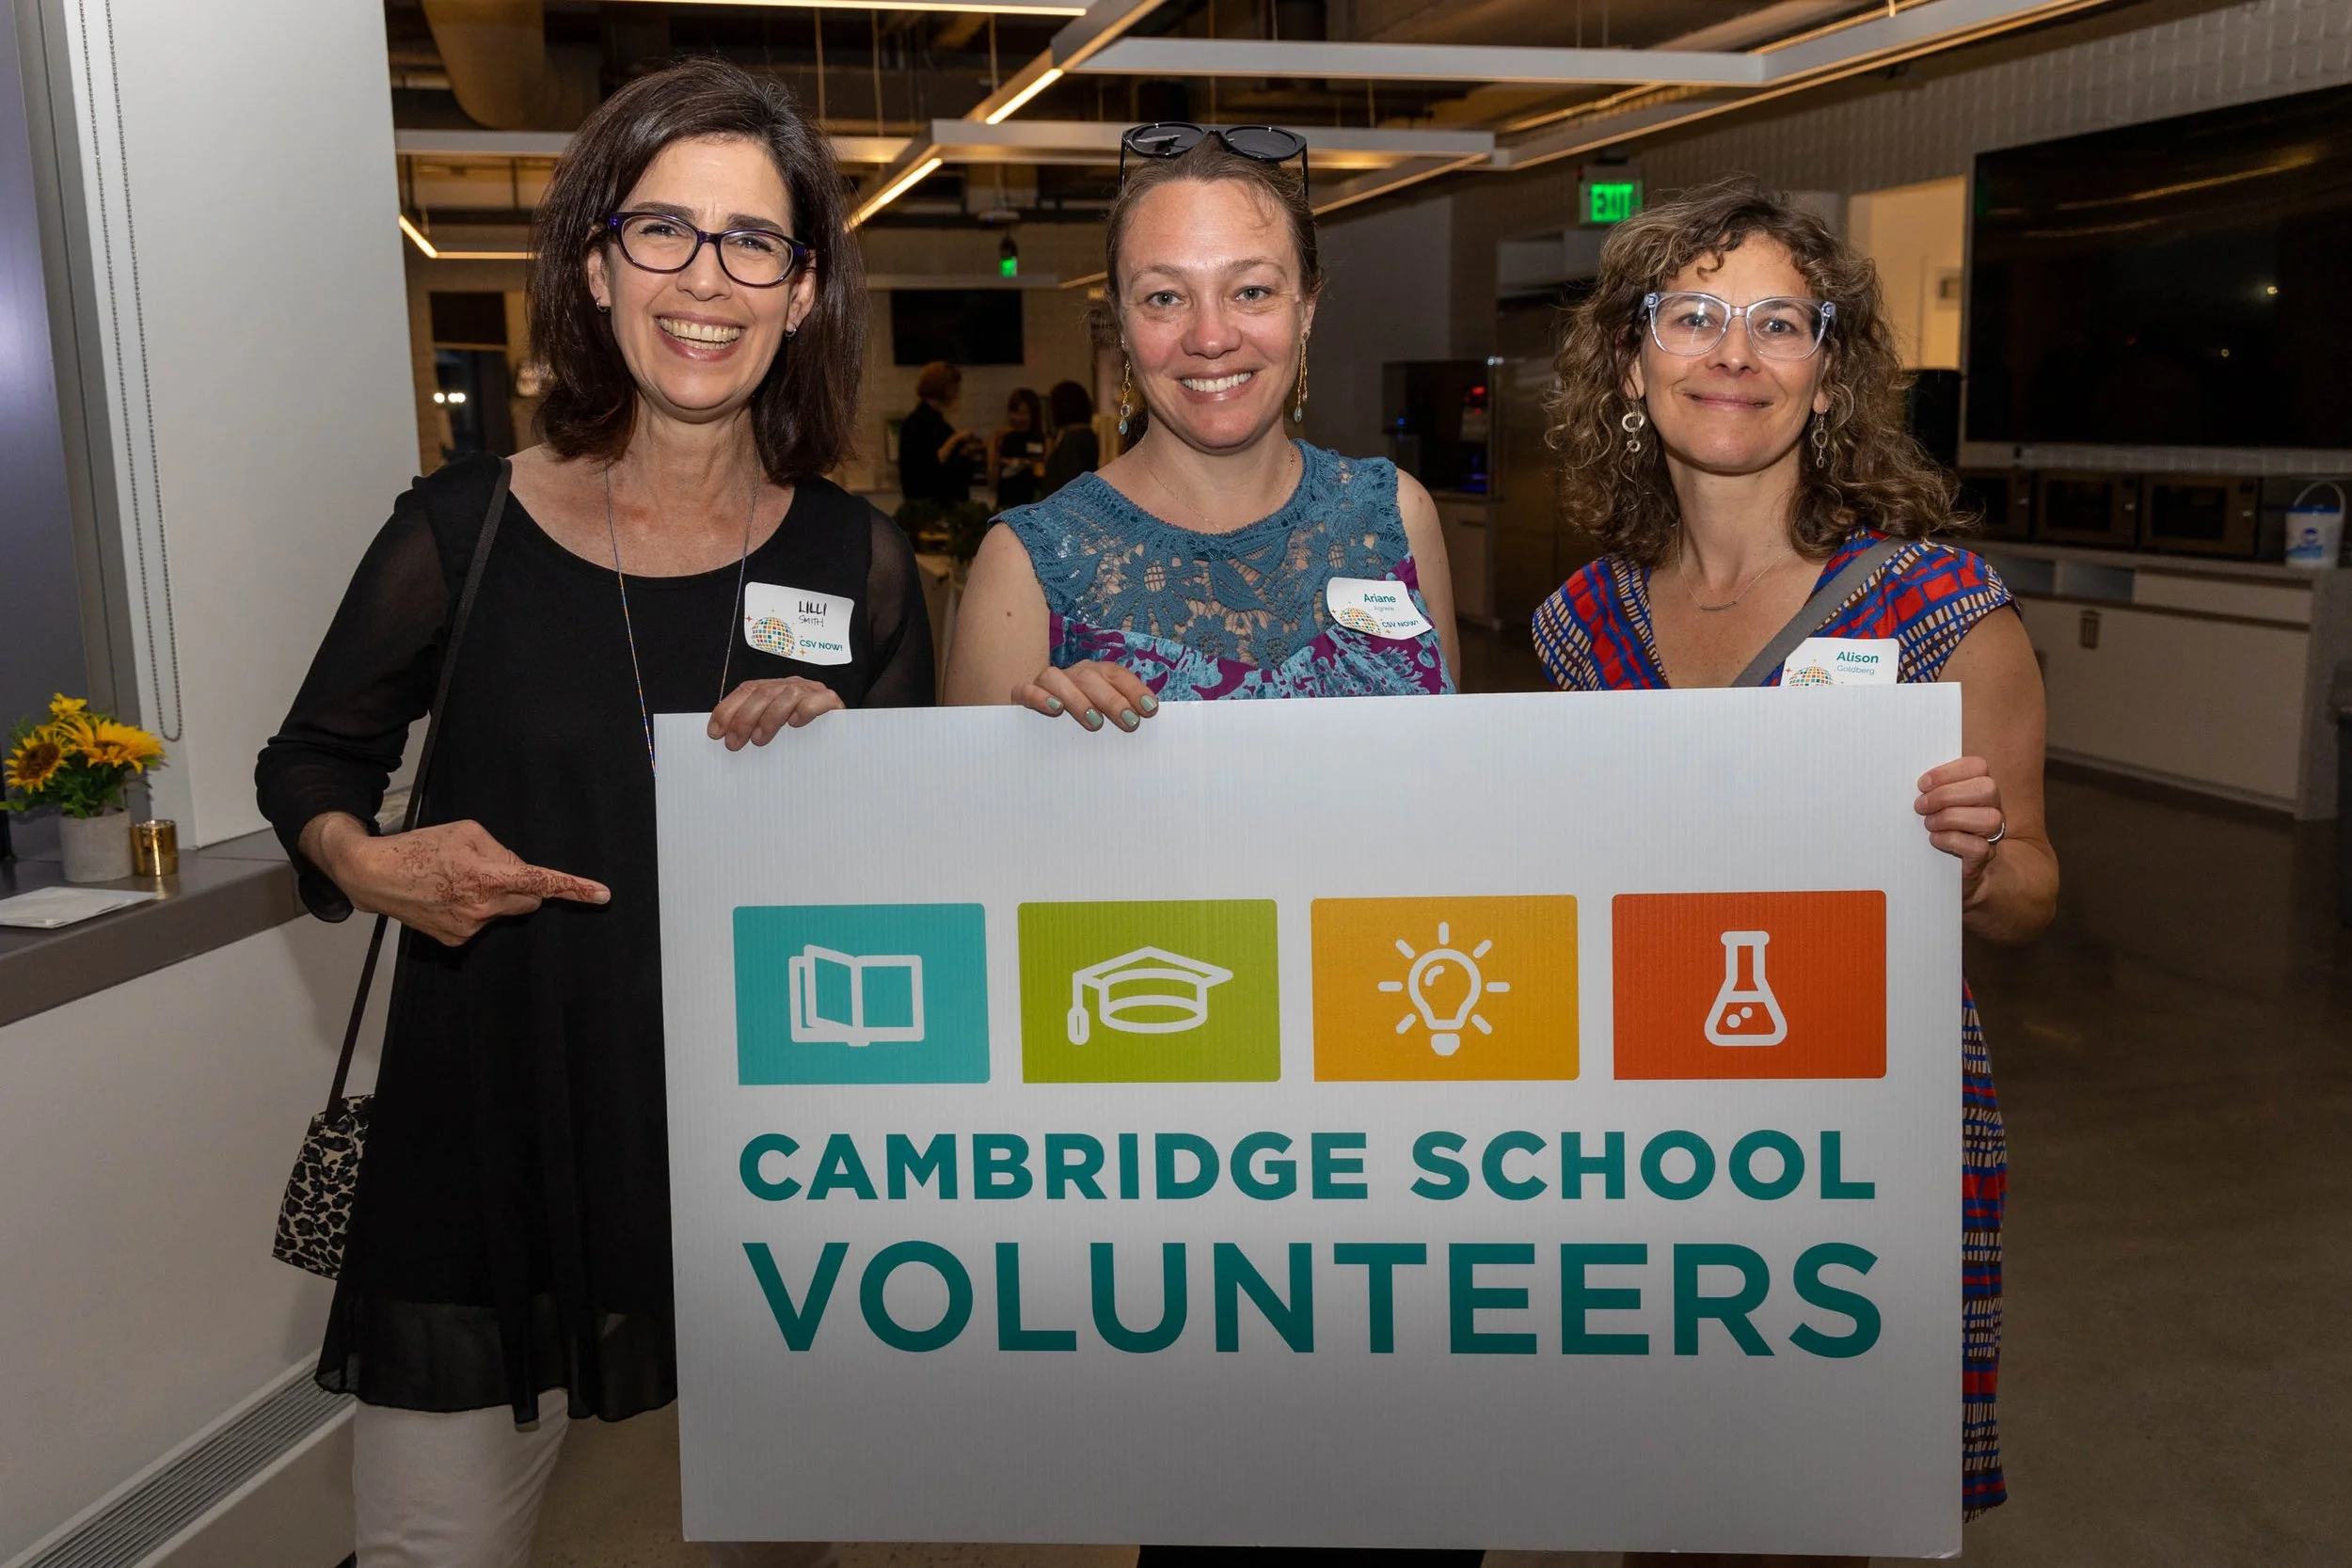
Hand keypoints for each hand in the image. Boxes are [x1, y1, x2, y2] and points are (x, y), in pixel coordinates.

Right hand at [309, 814, 607, 947]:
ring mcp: (470, 927)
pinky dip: (472, 909)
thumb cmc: (421, 847)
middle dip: (521, 885)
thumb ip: (502, 851)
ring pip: (503, 910)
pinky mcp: (456, 940)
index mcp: (489, 876)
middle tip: (490, 870)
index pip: (542, 882)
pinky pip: (481, 922)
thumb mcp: (467, 832)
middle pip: (528, 898)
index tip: (602, 895)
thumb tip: (519, 869)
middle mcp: (483, 907)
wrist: (374, 875)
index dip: (576, 888)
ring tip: (456, 881)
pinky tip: (446, 897)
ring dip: (491, 896)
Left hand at [708, 677, 843, 749]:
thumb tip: (722, 737)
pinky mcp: (832, 702)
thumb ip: (754, 727)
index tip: (715, 732)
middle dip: (743, 718)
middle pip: (762, 693)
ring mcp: (812, 692)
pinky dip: (806, 710)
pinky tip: (796, 724)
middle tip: (734, 743)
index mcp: (774, 689)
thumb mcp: (773, 730)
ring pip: (787, 694)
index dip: (727, 709)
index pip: (746, 690)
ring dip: (770, 718)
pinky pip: (819, 700)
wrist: (842, 739)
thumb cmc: (804, 737)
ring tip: (760, 740)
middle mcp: (791, 686)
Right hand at [1012, 660, 1158, 732]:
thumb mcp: (1100, 715)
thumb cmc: (1074, 719)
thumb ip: (1119, 715)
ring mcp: (1046, 682)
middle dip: (1112, 700)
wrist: (1030, 714)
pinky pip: (1028, 690)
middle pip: (1091, 678)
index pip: (1116, 674)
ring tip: (1095, 722)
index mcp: (1095, 675)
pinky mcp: (1022, 693)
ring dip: (1078, 699)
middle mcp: (1072, 674)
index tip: (1150, 709)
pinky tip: (1055, 709)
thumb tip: (1144, 722)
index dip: (1134, 689)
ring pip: (1059, 679)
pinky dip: (1041, 697)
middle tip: (1129, 722)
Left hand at [1915, 756, 2004, 903]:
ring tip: (1928, 824)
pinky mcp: (1984, 856)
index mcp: (1979, 787)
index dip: (1948, 772)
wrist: (1947, 868)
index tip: (1922, 784)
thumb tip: (1909, 780)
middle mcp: (1992, 806)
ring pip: (1987, 818)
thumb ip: (1930, 788)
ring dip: (1949, 818)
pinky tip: (1935, 840)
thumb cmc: (1937, 826)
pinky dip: (1952, 840)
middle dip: (1946, 795)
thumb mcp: (1934, 803)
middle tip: (1920, 806)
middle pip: (1986, 789)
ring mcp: (1992, 832)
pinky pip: (1978, 846)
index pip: (1977, 766)